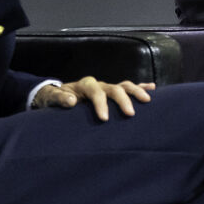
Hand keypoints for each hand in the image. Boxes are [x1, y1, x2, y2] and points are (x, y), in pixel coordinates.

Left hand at [33, 77, 156, 120]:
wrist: (56, 96)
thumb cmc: (54, 99)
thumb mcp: (50, 98)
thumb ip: (59, 98)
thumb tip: (71, 101)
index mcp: (84, 85)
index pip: (95, 90)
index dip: (100, 103)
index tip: (104, 119)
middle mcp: (98, 85)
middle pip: (114, 87)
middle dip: (123, 100)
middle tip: (130, 114)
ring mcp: (106, 88)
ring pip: (124, 86)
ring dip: (136, 92)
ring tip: (147, 100)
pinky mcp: (111, 94)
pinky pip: (128, 88)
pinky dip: (140, 87)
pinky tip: (153, 88)